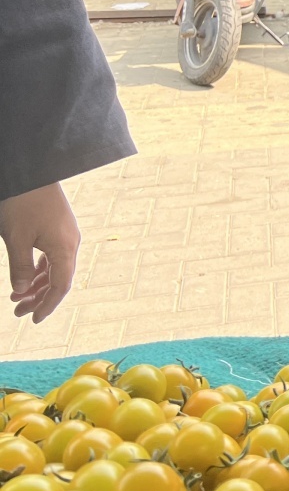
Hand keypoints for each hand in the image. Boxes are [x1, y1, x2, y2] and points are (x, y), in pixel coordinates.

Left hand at [0, 183, 80, 321]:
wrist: (32, 170)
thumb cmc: (23, 203)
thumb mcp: (15, 238)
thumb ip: (20, 267)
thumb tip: (22, 291)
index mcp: (65, 248)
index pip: (61, 286)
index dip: (47, 305)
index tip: (33, 320)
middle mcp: (71, 243)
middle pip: (59, 279)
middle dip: (39, 298)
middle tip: (17, 311)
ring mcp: (66, 234)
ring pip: (55, 268)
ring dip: (37, 284)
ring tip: (17, 296)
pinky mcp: (58, 228)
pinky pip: (52, 256)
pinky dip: (39, 269)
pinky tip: (26, 275)